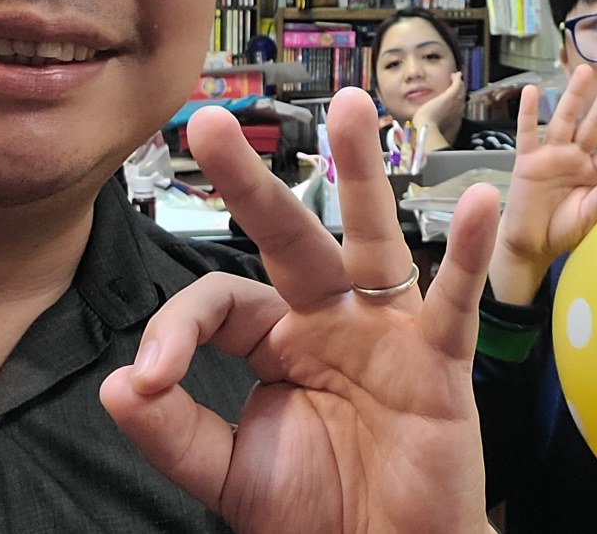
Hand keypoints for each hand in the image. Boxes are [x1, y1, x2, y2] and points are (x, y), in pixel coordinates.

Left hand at [99, 87, 500, 533]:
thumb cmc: (319, 511)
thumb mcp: (229, 473)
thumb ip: (173, 431)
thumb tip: (118, 381)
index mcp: (279, 341)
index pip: (219, 302)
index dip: (175, 331)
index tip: (151, 380)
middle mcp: (332, 320)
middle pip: (290, 236)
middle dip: (250, 181)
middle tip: (206, 121)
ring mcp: (388, 332)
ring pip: (373, 239)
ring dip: (362, 173)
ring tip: (354, 104)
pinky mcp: (438, 361)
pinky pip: (452, 301)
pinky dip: (468, 254)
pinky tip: (478, 202)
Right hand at [487, 65, 596, 304]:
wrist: (532, 244)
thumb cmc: (564, 228)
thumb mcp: (591, 215)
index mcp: (595, 169)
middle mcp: (575, 155)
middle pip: (593, 121)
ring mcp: (551, 155)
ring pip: (565, 119)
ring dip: (574, 95)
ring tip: (583, 70)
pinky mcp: (528, 162)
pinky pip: (528, 133)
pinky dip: (528, 113)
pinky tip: (530, 92)